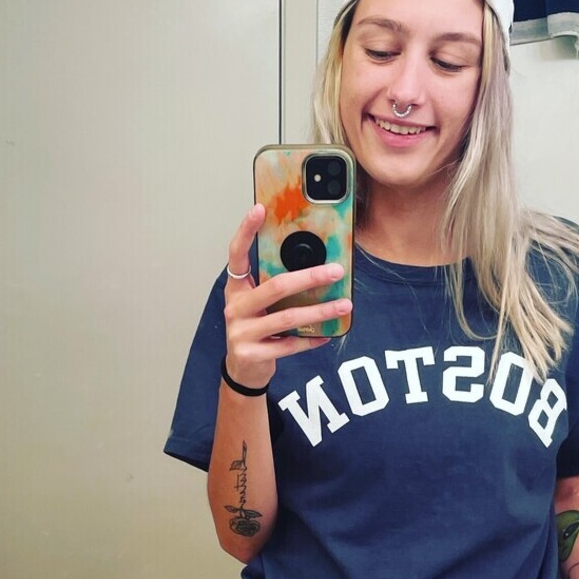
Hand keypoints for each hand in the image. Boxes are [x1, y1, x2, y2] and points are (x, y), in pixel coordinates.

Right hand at [223, 204, 351, 389]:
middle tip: (336, 271)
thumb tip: (315, 266)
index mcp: (236, 289)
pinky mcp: (251, 354)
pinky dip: (311, 339)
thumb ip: (275, 286)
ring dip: (319, 311)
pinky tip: (328, 334)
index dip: (245, 231)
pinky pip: (289, 345)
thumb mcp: (259, 305)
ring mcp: (241, 332)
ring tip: (343, 305)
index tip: (259, 209)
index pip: (237, 254)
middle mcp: (235, 307)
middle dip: (309, 278)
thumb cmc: (255, 329)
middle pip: (275, 287)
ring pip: (287, 318)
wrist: (242, 370)